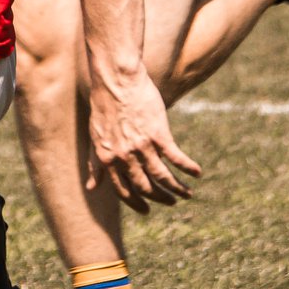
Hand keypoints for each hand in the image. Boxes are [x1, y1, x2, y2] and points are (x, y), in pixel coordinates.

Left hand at [86, 69, 201, 211]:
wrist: (116, 79)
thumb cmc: (104, 106)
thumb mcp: (95, 138)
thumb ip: (95, 164)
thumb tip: (91, 188)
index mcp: (108, 159)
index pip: (123, 191)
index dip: (136, 203)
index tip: (147, 210)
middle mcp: (125, 157)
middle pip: (145, 187)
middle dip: (160, 198)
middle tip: (171, 202)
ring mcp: (142, 146)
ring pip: (163, 177)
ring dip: (177, 189)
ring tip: (187, 194)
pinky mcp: (158, 134)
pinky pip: (176, 158)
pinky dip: (188, 168)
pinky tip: (196, 173)